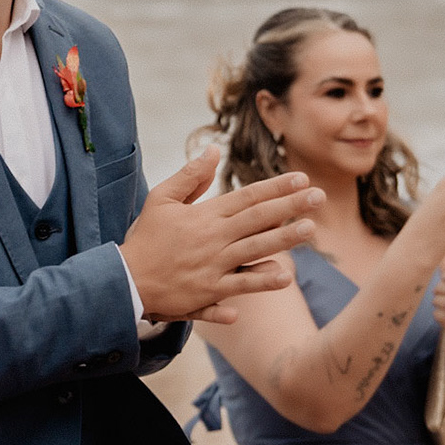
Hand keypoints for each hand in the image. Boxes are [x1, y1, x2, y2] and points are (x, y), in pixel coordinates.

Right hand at [120, 145, 322, 323]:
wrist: (125, 279)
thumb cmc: (145, 238)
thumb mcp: (161, 199)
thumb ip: (189, 176)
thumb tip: (213, 152)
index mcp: (204, 216)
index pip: (247, 197)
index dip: (276, 187)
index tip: (301, 178)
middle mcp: (213, 240)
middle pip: (259, 220)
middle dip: (291, 206)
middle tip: (318, 196)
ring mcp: (213, 267)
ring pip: (256, 252)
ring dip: (284, 241)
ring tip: (310, 230)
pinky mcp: (208, 292)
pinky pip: (238, 289)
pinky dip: (258, 284)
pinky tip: (282, 278)